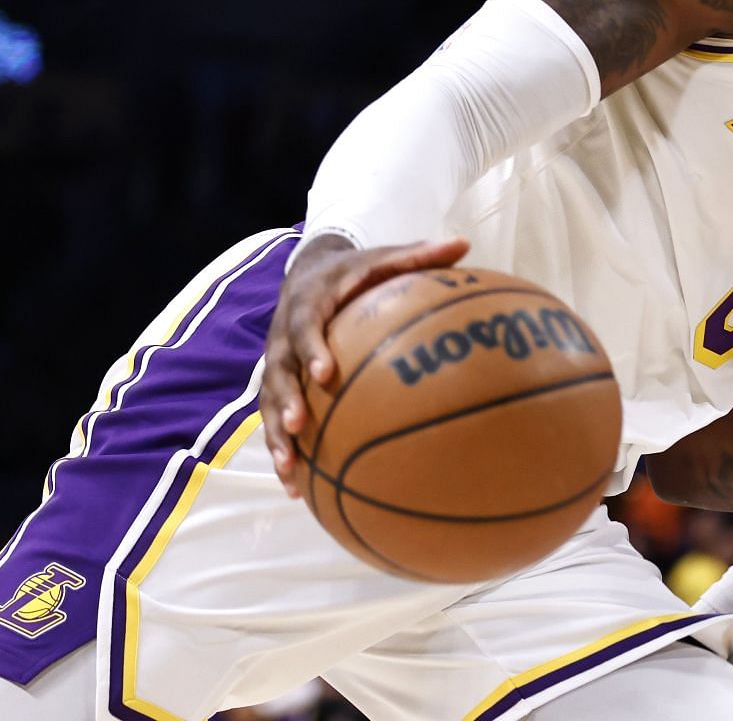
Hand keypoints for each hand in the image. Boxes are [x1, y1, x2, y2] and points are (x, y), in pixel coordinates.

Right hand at [260, 233, 468, 497]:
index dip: (311, 348)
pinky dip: (284, 452)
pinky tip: (298, 489)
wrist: (308, 273)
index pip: (305, 326)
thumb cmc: (355, 272)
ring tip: (290, 469)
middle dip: (286, 399)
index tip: (325, 372)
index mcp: (308, 305)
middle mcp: (284, 337)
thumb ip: (418, 254)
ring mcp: (277, 364)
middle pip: (278, 371)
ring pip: (269, 404)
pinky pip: (275, 421)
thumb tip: (464, 244)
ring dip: (276, 436)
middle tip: (299, 424)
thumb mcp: (382, 257)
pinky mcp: (278, 385)